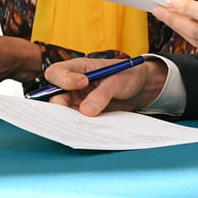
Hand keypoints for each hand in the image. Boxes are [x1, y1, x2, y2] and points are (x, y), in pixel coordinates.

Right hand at [42, 56, 168, 116]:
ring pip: (65, 111)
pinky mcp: (86, 112)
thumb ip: (102, 94)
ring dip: (72, 118)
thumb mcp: (118, 81)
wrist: (141, 88)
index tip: (82, 83)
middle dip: (61, 105)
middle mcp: (74, 84)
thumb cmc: (129, 75)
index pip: (57, 72)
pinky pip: (78, 120)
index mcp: (79, 68)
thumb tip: (86, 111)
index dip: (64, 79)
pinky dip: (82, 125)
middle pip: (55, 95)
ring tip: (85, 124)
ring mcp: (78, 99)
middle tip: (75, 114)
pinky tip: (91, 129)